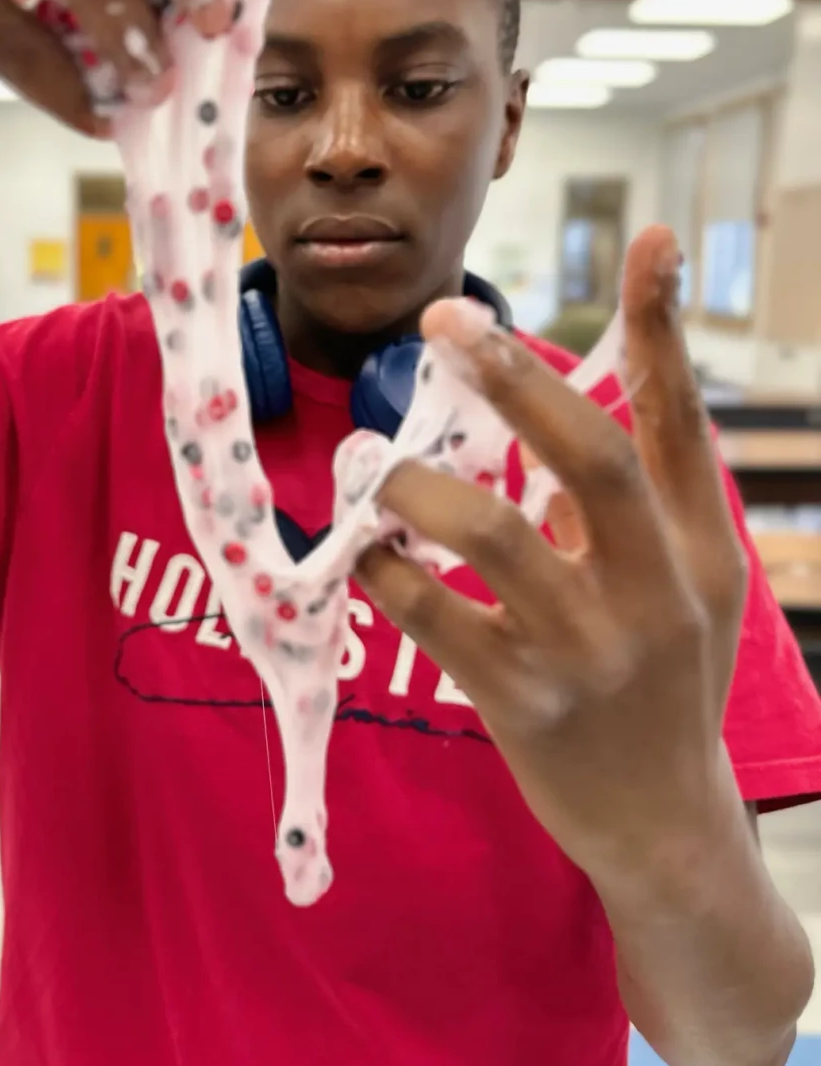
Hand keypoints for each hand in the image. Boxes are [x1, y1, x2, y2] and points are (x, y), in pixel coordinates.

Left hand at [355, 226, 749, 884]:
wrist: (666, 827)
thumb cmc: (663, 685)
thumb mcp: (685, 590)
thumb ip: (641, 504)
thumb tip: (570, 417)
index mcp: (697, 549)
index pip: (680, 420)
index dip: (662, 328)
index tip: (649, 239)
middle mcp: (656, 592)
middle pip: (590, 457)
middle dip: (516, 379)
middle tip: (445, 319)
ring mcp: (589, 652)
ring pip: (495, 536)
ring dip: (419, 488)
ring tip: (375, 470)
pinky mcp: (523, 705)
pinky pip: (436, 620)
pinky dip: (390, 576)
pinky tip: (368, 557)